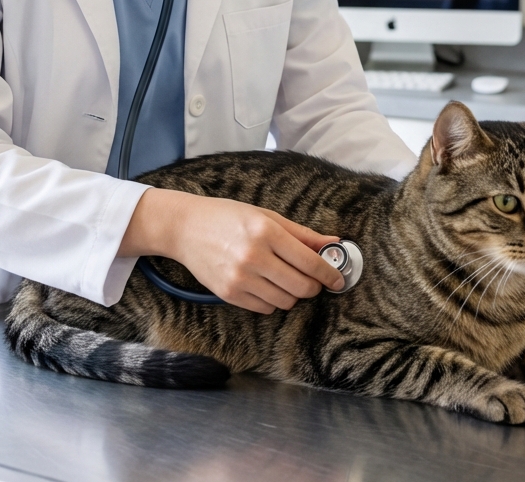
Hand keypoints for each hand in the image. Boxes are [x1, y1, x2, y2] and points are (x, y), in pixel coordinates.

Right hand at [119, 189, 344, 312]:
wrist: (186, 228)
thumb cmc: (228, 217)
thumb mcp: (266, 216)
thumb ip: (301, 233)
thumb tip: (333, 243)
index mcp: (266, 231)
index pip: (309, 262)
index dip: (329, 273)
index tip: (338, 279)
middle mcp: (253, 256)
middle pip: (301, 287)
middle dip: (313, 287)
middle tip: (313, 280)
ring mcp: (239, 278)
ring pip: (285, 301)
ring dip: (293, 294)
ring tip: (286, 279)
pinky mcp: (229, 294)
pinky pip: (265, 308)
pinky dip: (273, 301)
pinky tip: (267, 285)